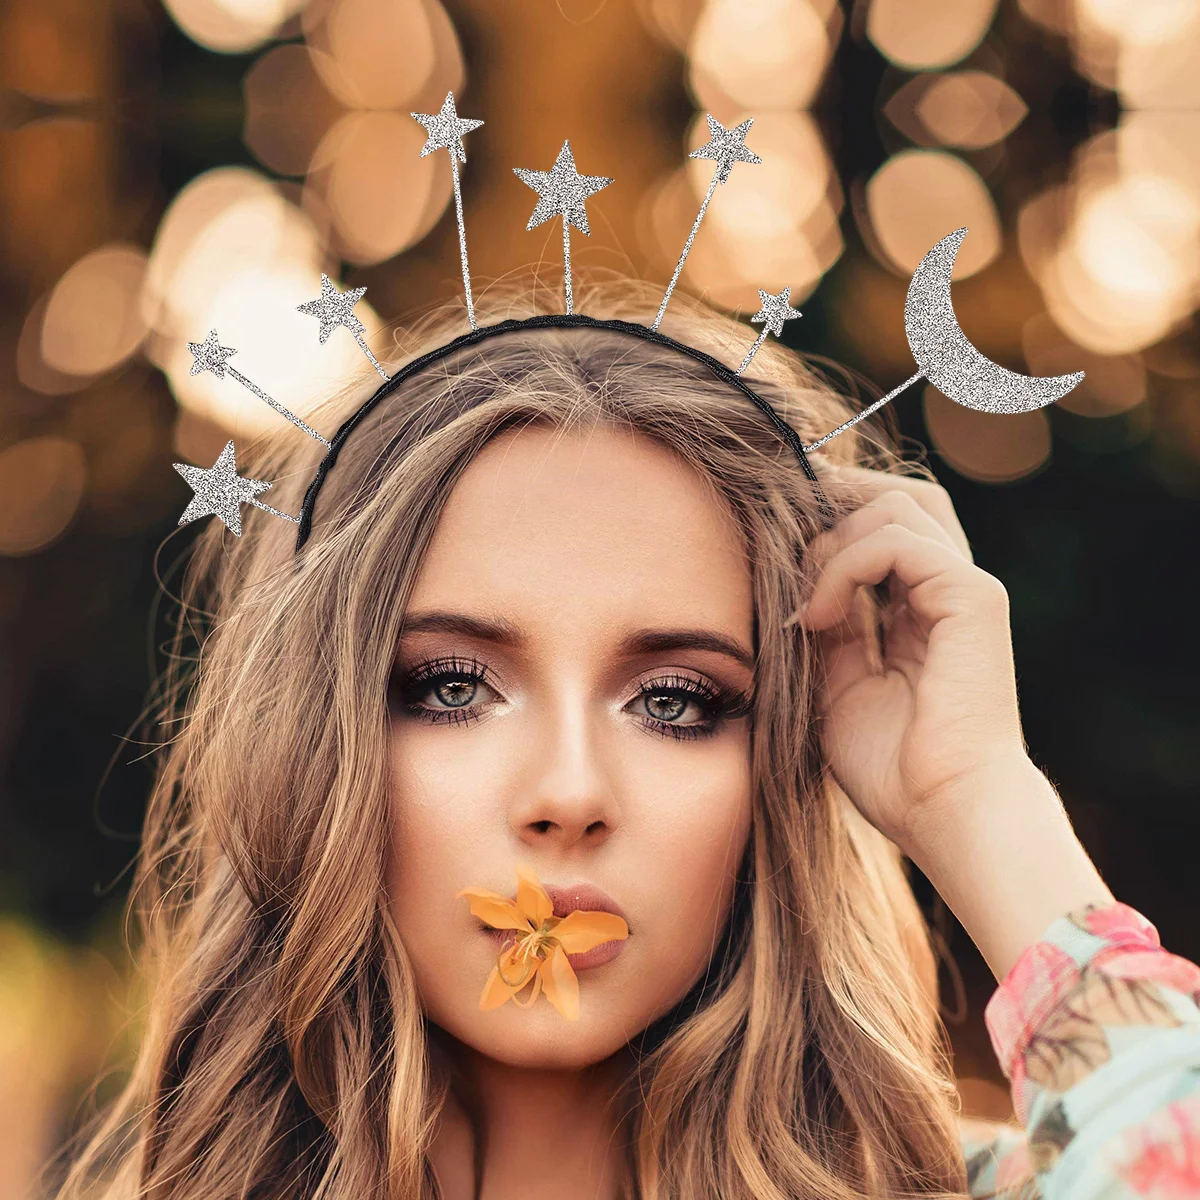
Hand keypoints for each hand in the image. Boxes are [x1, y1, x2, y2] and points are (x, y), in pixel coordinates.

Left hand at [794, 461, 1029, 853]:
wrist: (942, 813)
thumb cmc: (894, 771)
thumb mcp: (836, 688)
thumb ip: (824, 632)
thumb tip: (791, 588)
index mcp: (922, 612)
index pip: (881, 529)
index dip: (828, 522)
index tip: (769, 539)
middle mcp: (948, 591)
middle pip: (897, 498)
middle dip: (834, 502)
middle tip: (778, 534)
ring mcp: (965, 589)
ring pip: (896, 505)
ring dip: (830, 542)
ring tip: (800, 602)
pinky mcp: (971, 597)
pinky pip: (897, 542)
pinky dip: (844, 566)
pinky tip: (815, 615)